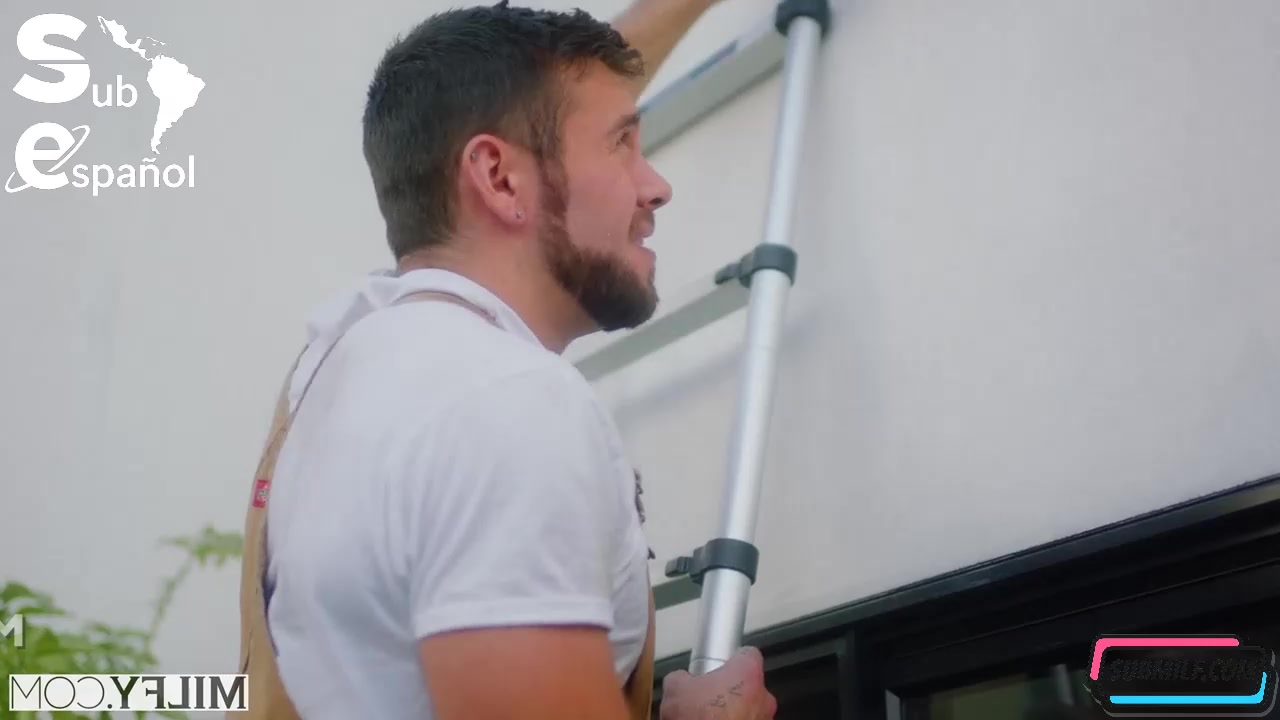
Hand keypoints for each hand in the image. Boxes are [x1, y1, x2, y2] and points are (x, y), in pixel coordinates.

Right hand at [658, 647, 777, 719]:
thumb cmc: (699, 719)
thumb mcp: (675, 689)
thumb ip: (681, 677)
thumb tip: (680, 680)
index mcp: (747, 673)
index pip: (748, 654)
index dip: (732, 659)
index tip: (720, 665)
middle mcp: (763, 696)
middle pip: (749, 685)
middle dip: (731, 690)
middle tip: (709, 698)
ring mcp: (764, 719)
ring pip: (750, 709)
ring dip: (733, 712)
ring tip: (710, 719)